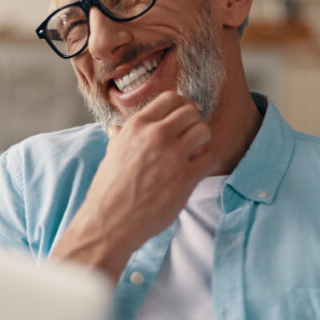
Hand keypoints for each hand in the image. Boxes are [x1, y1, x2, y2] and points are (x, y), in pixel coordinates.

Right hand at [50, 91, 218, 282]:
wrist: (110, 221)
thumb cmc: (108, 190)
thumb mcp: (111, 155)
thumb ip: (120, 138)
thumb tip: (116, 128)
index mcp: (137, 126)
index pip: (171, 98)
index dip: (182, 106)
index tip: (185, 117)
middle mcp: (156, 135)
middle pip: (191, 112)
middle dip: (194, 123)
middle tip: (191, 138)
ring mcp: (172, 155)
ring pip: (204, 131)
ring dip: (203, 142)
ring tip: (194, 154)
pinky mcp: (185, 177)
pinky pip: (211, 157)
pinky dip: (208, 162)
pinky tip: (197, 171)